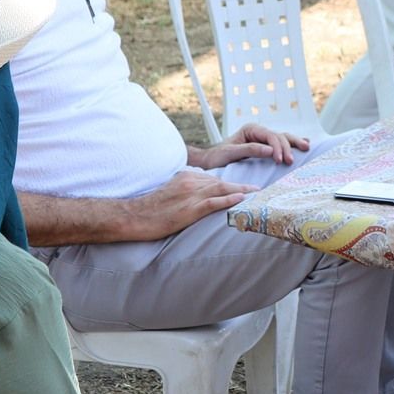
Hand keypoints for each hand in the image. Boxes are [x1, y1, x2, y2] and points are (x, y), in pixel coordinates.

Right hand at [129, 170, 255, 230]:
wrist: (134, 216)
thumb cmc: (150, 209)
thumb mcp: (170, 193)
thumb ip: (185, 191)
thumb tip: (200, 197)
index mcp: (186, 177)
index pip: (213, 179)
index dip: (230, 183)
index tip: (244, 186)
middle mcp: (190, 182)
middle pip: (221, 182)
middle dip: (241, 184)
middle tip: (259, 188)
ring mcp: (190, 195)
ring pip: (221, 189)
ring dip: (241, 190)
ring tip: (257, 193)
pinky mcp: (189, 209)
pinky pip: (213, 202)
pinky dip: (228, 200)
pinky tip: (241, 199)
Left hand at [200, 123, 309, 168]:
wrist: (210, 161)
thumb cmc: (218, 156)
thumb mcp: (231, 153)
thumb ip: (251, 150)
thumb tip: (271, 150)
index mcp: (251, 129)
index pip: (270, 136)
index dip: (278, 147)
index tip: (280, 161)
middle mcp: (258, 132)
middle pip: (279, 136)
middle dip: (288, 147)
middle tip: (291, 161)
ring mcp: (262, 138)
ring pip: (283, 138)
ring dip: (294, 143)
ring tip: (306, 147)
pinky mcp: (265, 147)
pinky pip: (281, 144)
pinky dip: (292, 144)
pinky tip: (303, 144)